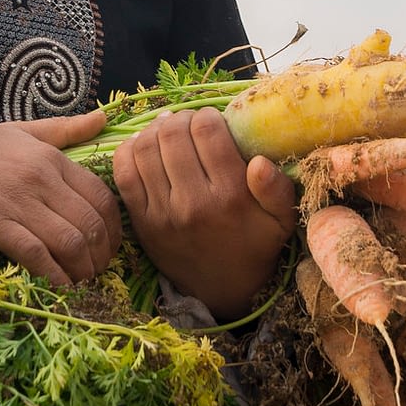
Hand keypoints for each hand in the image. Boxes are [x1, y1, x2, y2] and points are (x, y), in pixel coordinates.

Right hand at [0, 109, 118, 286]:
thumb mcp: (23, 131)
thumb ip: (66, 130)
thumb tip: (104, 118)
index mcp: (51, 158)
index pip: (100, 196)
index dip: (114, 227)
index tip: (111, 245)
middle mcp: (39, 179)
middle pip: (90, 223)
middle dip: (102, 254)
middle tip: (100, 269)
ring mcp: (16, 202)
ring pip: (69, 241)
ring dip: (83, 268)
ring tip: (83, 279)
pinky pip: (34, 254)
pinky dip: (53, 273)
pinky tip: (59, 284)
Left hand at [113, 108, 299, 321]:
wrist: (221, 290)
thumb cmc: (254, 247)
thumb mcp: (280, 221)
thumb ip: (277, 190)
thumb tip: (261, 162)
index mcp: (229, 196)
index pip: (207, 132)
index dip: (207, 115)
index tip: (212, 119)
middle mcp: (192, 202)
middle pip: (172, 135)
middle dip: (181, 118)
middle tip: (189, 123)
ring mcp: (161, 212)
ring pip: (144, 148)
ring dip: (155, 130)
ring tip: (168, 131)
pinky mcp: (141, 221)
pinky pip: (124, 173)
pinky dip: (129, 151)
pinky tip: (145, 147)